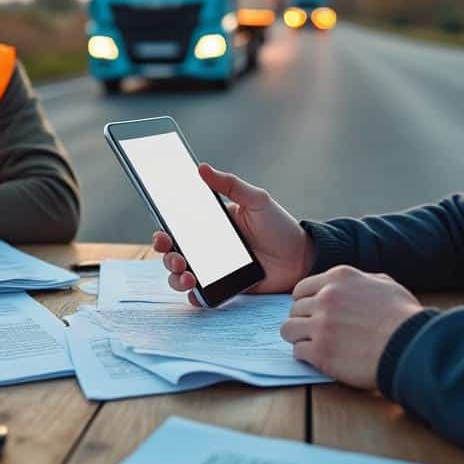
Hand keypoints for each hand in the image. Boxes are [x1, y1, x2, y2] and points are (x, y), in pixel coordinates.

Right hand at [153, 164, 314, 303]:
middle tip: (176, 256)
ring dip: (175, 278)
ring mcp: (215, 269)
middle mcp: (208, 247)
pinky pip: (201, 295)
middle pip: (174, 253)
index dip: (164, 231)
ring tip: (188, 276)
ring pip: (182, 276)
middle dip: (166, 256)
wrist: (301, 258)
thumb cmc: (280, 226)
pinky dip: (193, 296)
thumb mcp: (256, 200)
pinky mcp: (224, 288)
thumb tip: (201, 168)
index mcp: (211, 225)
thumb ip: (230, 185)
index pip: (178, 228)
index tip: (161, 233)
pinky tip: (196, 290)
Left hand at [279, 266, 422, 388]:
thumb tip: (353, 285)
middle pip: (294, 309)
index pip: (302, 288)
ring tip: (314, 344)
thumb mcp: (386, 284)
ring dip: (299, 337)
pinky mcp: (321, 352)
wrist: (411, 346)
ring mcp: (321, 325)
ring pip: (288, 329)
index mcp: (339, 278)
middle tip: (317, 332)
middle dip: (304, 320)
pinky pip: (297, 351)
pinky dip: (307, 356)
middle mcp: (326, 297)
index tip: (313, 313)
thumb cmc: (404, 317)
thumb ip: (362, 280)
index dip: (305, 303)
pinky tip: (322, 357)